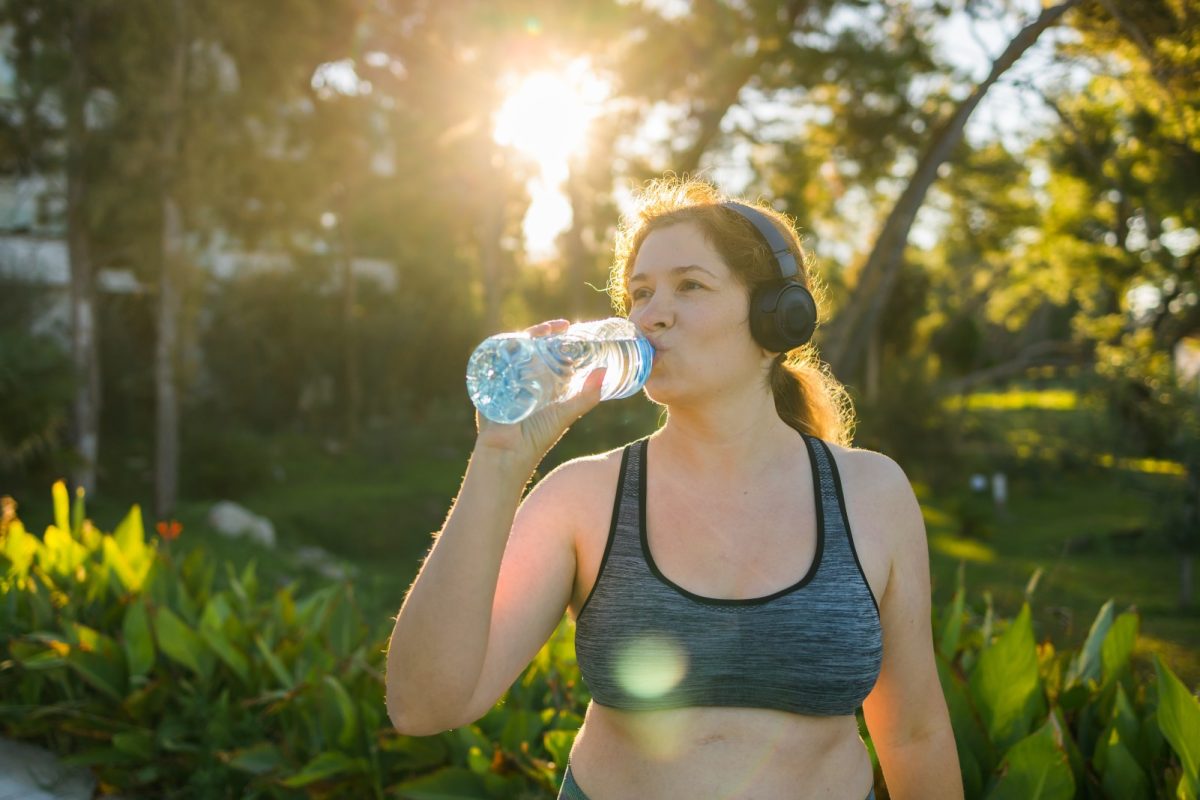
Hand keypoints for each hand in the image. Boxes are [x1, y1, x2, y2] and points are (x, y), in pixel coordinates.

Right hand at [473, 319, 606, 474]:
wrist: (507, 454)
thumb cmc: (536, 437)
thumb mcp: (566, 413)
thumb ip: (587, 396)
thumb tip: (605, 371)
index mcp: (540, 383)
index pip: (547, 352)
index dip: (555, 338)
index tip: (567, 326)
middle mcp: (523, 378)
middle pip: (530, 347)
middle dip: (542, 333)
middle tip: (558, 326)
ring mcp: (505, 379)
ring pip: (512, 350)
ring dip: (523, 337)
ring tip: (538, 332)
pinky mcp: (488, 383)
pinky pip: (493, 361)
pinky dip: (500, 349)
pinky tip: (512, 341)